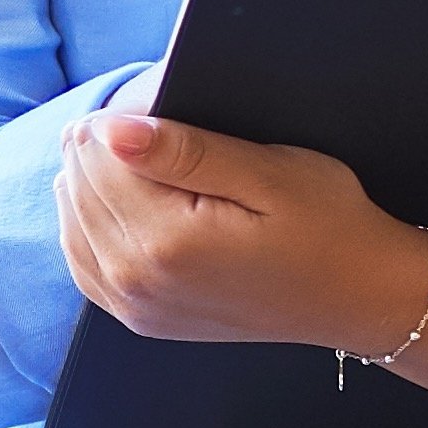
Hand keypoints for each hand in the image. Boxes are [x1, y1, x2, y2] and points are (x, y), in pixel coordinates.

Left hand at [60, 111, 411, 350]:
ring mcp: (135, 306)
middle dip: (104, 149)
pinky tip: (128, 204)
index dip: (120, 120)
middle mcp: (139, 282)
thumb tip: (111, 130)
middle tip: (160, 133)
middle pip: (76, 186)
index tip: (160, 110)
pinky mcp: (140, 318)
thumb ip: (185, 151)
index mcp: (167, 243)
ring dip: (95, 184)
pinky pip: (83, 259)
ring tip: (147, 166)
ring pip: (71, 219)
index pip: (95, 155)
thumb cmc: (327, 226)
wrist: (356, 295)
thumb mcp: (269, 173)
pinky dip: (93, 223)